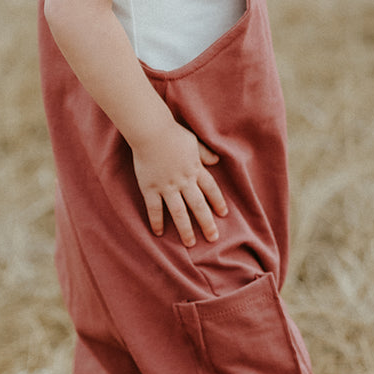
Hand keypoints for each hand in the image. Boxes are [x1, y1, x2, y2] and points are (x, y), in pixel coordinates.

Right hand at [131, 122, 227, 246]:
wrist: (151, 131)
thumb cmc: (172, 133)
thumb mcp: (193, 141)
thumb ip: (204, 153)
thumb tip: (217, 160)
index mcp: (195, 169)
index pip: (211, 189)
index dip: (218, 202)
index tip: (223, 214)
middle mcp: (184, 181)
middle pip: (198, 205)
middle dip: (206, 223)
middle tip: (213, 238)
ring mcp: (166, 186)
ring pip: (179, 212)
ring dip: (185, 229)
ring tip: (190, 243)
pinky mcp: (150, 188)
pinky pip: (154, 209)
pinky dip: (157, 221)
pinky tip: (159, 233)